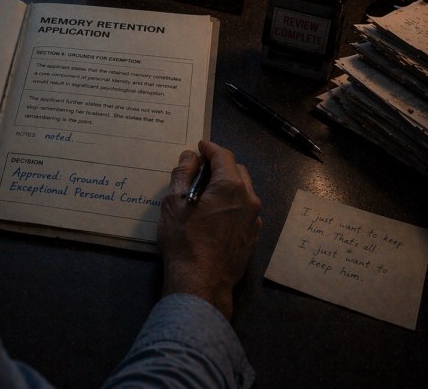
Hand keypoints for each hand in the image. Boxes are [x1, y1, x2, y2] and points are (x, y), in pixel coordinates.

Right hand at [158, 139, 261, 320]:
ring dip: (228, 184)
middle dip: (220, 165)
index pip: (223, 155)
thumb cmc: (184, 240)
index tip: (199, 146)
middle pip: (237, 170)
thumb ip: (182, 173)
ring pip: (244, 191)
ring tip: (207, 192)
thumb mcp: (174, 203)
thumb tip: (190, 156)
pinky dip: (233, 203)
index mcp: (230, 186)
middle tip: (200, 169)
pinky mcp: (253, 236)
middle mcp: (249, 199)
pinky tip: (217, 213)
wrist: (202, 283)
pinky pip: (245, 210)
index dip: (210, 148)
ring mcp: (254, 219)